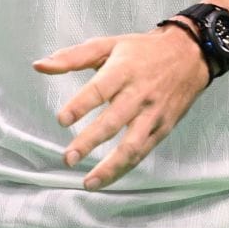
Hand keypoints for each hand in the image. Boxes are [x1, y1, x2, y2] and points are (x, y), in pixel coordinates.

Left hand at [34, 26, 209, 189]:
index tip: (62, 120)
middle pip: (114, 121)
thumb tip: (38, 66)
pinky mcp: (163, 128)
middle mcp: (139, 94)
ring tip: (88, 182)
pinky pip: (142, 152)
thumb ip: (72, 57)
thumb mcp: (108, 45)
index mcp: (123, 70)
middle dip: (90, 141)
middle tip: (68, 158)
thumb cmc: (142, 50)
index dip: (80, 105)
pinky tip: (105, 178)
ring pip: (132, 145)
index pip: (99, 89)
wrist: (190, 55)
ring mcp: (153, 114)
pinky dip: (124, 168)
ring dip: (110, 167)